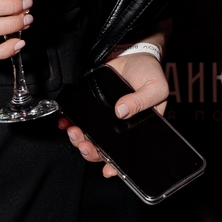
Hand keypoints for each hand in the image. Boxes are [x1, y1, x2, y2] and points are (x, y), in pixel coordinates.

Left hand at [61, 51, 169, 178]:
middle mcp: (120, 127)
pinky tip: (66, 123)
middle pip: (104, 149)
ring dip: (79, 140)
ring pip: (89, 138)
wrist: (132, 51)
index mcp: (139, 128)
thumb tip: (122, 111)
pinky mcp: (91, 107)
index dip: (117, 165)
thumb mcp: (156, 86)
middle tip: (86, 145)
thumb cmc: (149, 71)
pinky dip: (70, 124)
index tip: (108, 169)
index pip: (127, 153)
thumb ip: (142, 100)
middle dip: (92, 152)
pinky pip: (80, 120)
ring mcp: (104, 119)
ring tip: (74, 133)